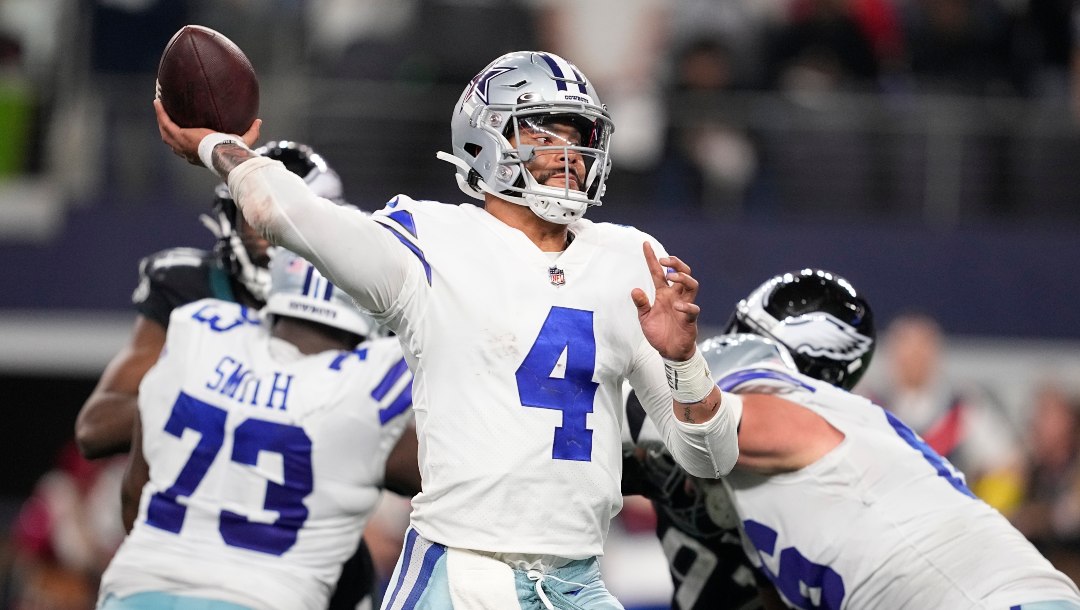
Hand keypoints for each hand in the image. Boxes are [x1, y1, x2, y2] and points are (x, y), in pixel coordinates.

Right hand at [153, 99, 260, 165]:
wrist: (224, 152)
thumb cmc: (233, 150)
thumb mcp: (243, 140)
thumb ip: (251, 132)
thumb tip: (258, 121)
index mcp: (199, 155)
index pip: (188, 150)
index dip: (184, 143)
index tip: (184, 133)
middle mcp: (187, 152)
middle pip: (172, 142)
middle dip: (167, 131)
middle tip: (165, 118)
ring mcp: (181, 145)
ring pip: (165, 133)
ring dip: (161, 120)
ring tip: (159, 107)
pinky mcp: (179, 136)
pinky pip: (165, 122)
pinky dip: (161, 113)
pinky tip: (158, 102)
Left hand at [631, 241, 700, 360]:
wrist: (670, 352)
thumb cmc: (659, 333)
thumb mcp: (645, 318)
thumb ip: (641, 304)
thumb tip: (635, 290)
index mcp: (664, 294)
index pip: (658, 273)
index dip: (652, 258)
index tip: (645, 245)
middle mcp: (676, 296)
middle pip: (682, 273)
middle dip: (675, 263)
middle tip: (664, 261)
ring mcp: (684, 306)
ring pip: (692, 285)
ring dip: (683, 278)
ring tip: (671, 277)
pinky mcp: (690, 319)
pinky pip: (693, 309)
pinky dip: (686, 306)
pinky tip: (677, 306)